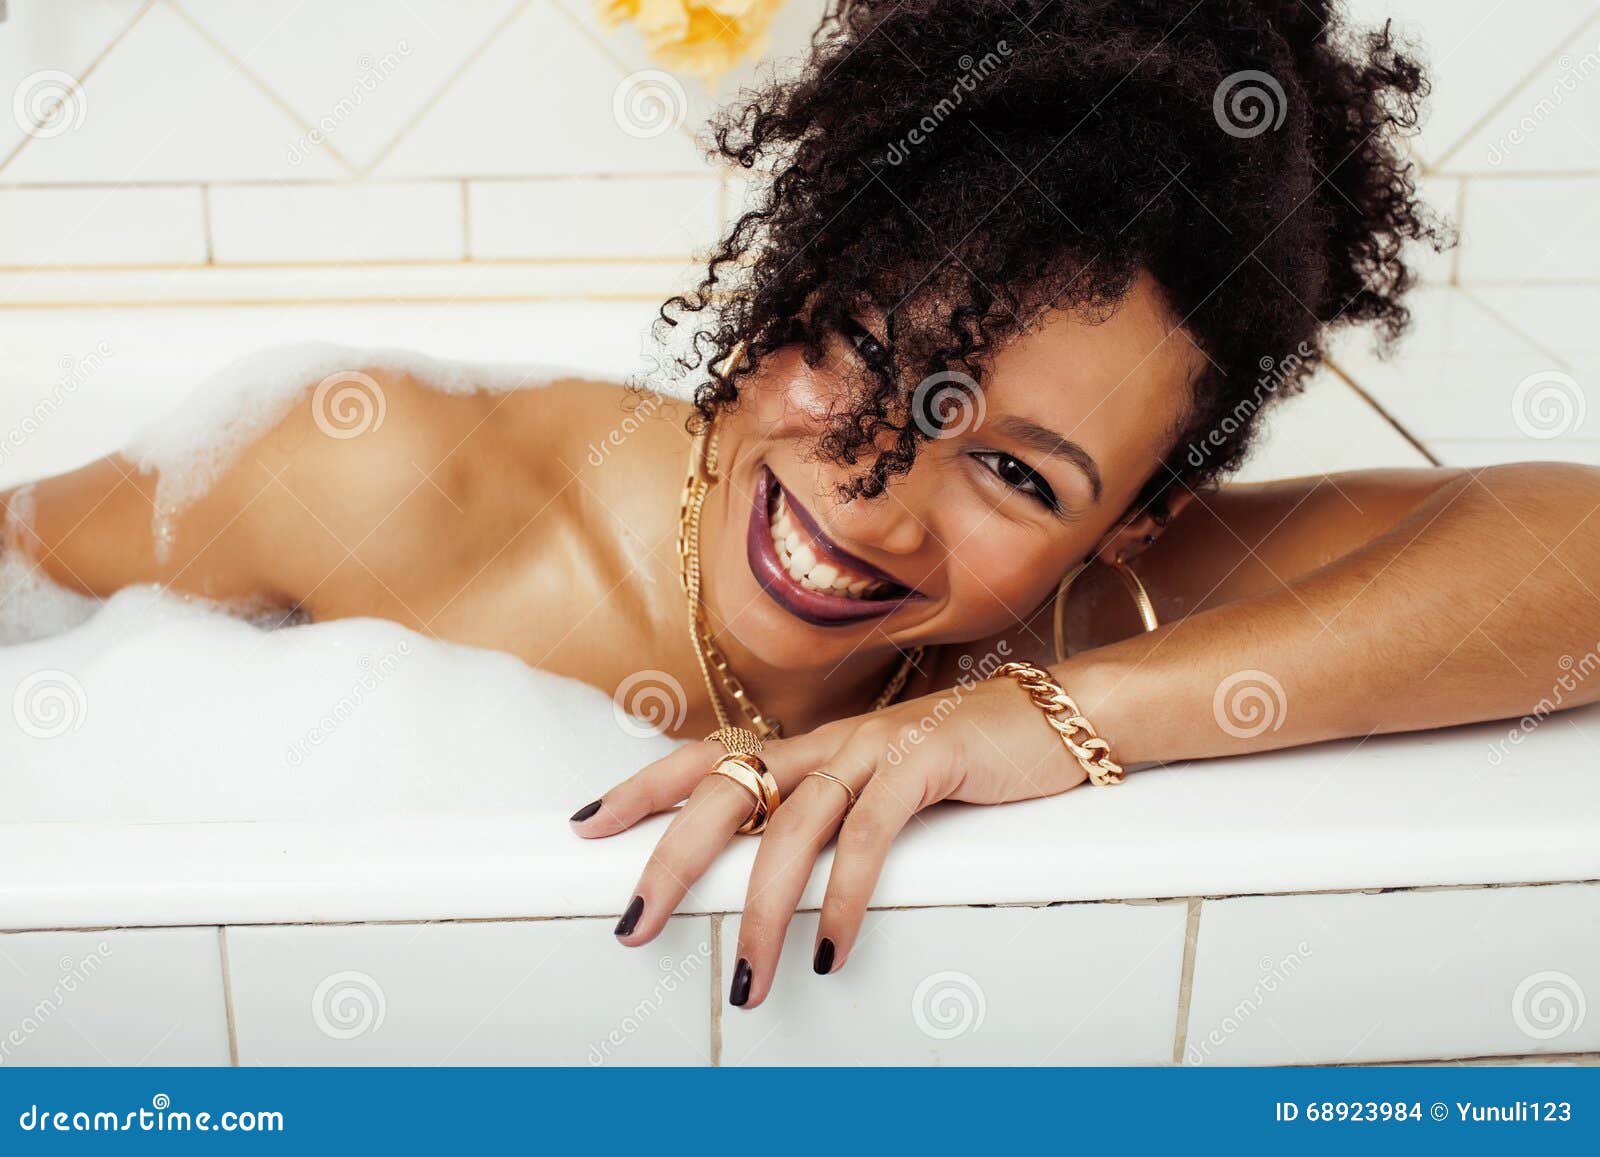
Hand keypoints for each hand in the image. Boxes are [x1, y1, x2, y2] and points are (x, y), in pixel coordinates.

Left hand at [569, 670, 1089, 1008]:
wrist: (1063, 716)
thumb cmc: (970, 761)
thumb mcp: (886, 787)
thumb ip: (834, 817)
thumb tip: (779, 877)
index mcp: (813, 747)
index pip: (707, 757)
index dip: (643, 786)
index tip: (586, 825)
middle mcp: (830, 741)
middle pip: (725, 791)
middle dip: (670, 859)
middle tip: (632, 924)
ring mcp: (876, 747)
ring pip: (793, 826)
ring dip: (762, 911)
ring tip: (749, 981)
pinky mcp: (927, 759)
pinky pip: (870, 833)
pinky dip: (847, 896)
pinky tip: (834, 949)